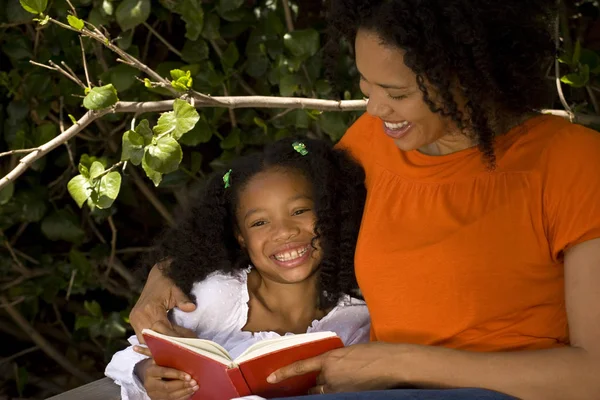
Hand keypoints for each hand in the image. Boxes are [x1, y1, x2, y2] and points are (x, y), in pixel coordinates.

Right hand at [130, 263, 196, 342]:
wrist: (156, 276)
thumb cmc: (167, 283)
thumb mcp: (176, 289)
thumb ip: (182, 300)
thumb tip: (192, 308)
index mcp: (150, 309)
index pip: (162, 330)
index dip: (174, 339)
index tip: (186, 345)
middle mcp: (139, 316)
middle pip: (152, 339)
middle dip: (166, 345)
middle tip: (181, 351)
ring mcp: (135, 319)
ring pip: (145, 341)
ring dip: (158, 346)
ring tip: (173, 350)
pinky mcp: (134, 320)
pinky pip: (142, 337)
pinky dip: (151, 342)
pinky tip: (162, 346)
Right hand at [137, 359, 198, 399]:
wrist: (148, 376)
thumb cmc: (157, 364)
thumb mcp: (158, 357)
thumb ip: (165, 354)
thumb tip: (176, 345)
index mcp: (150, 371)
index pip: (164, 373)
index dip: (177, 374)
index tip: (188, 375)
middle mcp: (149, 384)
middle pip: (167, 387)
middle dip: (182, 385)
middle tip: (194, 382)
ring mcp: (153, 394)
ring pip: (170, 396)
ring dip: (185, 391)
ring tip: (195, 386)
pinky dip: (183, 396)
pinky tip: (191, 391)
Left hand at [267, 343, 402, 393]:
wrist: (393, 364)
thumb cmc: (377, 353)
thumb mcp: (351, 352)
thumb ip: (338, 360)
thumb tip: (333, 368)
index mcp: (329, 358)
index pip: (300, 367)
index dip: (284, 373)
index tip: (270, 378)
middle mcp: (330, 375)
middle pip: (314, 384)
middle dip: (317, 384)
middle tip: (327, 381)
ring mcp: (338, 389)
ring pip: (323, 393)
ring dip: (325, 391)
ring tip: (342, 382)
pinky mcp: (348, 396)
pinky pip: (334, 396)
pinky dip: (334, 394)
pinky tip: (346, 388)